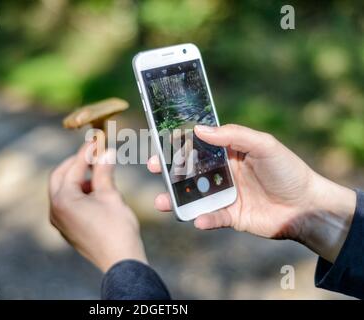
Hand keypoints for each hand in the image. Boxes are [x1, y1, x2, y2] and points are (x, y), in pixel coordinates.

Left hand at [49, 142, 146, 271]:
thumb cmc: (117, 229)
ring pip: (62, 190)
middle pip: (59, 177)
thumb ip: (104, 171)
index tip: (96, 141)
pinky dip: (78, 192)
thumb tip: (106, 152)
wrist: (120, 261)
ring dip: (77, 178)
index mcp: (63, 200)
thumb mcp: (110, 195)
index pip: (73, 168)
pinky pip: (67, 203)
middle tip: (93, 154)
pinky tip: (95, 191)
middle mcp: (55, 210)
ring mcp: (60, 221)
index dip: (86, 153)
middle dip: (76, 164)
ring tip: (98, 173)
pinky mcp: (67, 229)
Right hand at [148, 124, 355, 261]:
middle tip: (154, 167)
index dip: (179, 143)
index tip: (161, 141)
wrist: (306, 205)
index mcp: (228, 152)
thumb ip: (233, 135)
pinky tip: (198, 220)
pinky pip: (211, 217)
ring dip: (177, 198)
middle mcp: (222, 173)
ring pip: (194, 195)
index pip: (198, 146)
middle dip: (169, 170)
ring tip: (162, 201)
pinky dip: (203, 219)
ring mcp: (224, 195)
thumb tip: (199, 129)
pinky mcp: (230, 216)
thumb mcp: (264, 145)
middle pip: (189, 170)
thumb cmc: (287, 170)